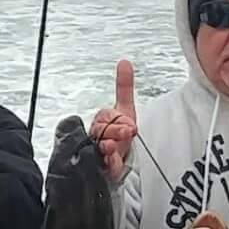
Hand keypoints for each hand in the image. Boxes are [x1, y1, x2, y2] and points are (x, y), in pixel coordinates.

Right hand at [89, 59, 137, 181]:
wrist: (120, 160)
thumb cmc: (120, 134)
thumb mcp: (126, 108)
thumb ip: (124, 87)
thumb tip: (124, 62)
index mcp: (102, 119)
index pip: (106, 115)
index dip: (119, 118)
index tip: (131, 124)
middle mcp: (97, 134)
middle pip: (102, 129)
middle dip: (116, 130)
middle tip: (129, 131)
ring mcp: (97, 149)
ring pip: (99, 144)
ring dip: (108, 144)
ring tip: (114, 146)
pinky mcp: (100, 166)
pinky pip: (102, 163)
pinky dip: (108, 162)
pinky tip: (112, 160)